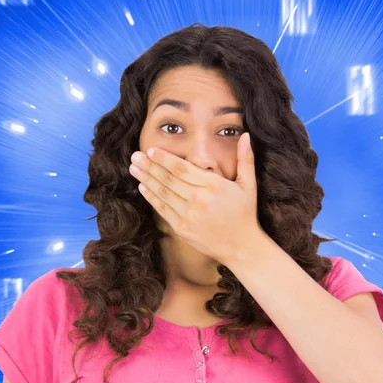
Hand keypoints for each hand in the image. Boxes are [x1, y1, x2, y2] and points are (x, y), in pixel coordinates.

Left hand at [129, 132, 261, 265]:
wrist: (241, 246)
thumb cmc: (245, 213)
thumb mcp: (249, 184)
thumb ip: (245, 159)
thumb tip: (246, 135)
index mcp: (213, 185)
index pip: (182, 167)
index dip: (164, 158)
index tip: (151, 150)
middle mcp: (198, 199)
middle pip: (168, 178)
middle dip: (149, 166)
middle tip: (135, 156)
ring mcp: (188, 215)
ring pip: (162, 193)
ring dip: (146, 179)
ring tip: (134, 168)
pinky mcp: (182, 228)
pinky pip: (163, 209)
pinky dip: (151, 197)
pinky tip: (143, 187)